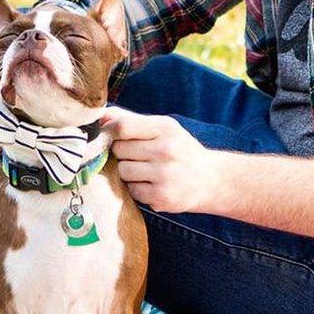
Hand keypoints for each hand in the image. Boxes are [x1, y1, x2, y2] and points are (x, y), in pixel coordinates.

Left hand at [104, 106, 219, 213]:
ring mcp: (163, 175)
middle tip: (137, 155)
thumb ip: (132, 120)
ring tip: (145, 170)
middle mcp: (166, 151)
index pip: (123, 126)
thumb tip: (102, 116)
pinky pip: (131, 190)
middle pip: (119, 149)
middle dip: (122, 152)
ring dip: (127, 171)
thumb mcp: (164, 128)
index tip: (111, 135)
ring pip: (122, 170)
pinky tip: (150, 183)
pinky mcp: (160, 197)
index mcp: (166, 129)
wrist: (211, 180)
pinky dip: (136, 187)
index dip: (111, 131)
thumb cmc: (181, 150)